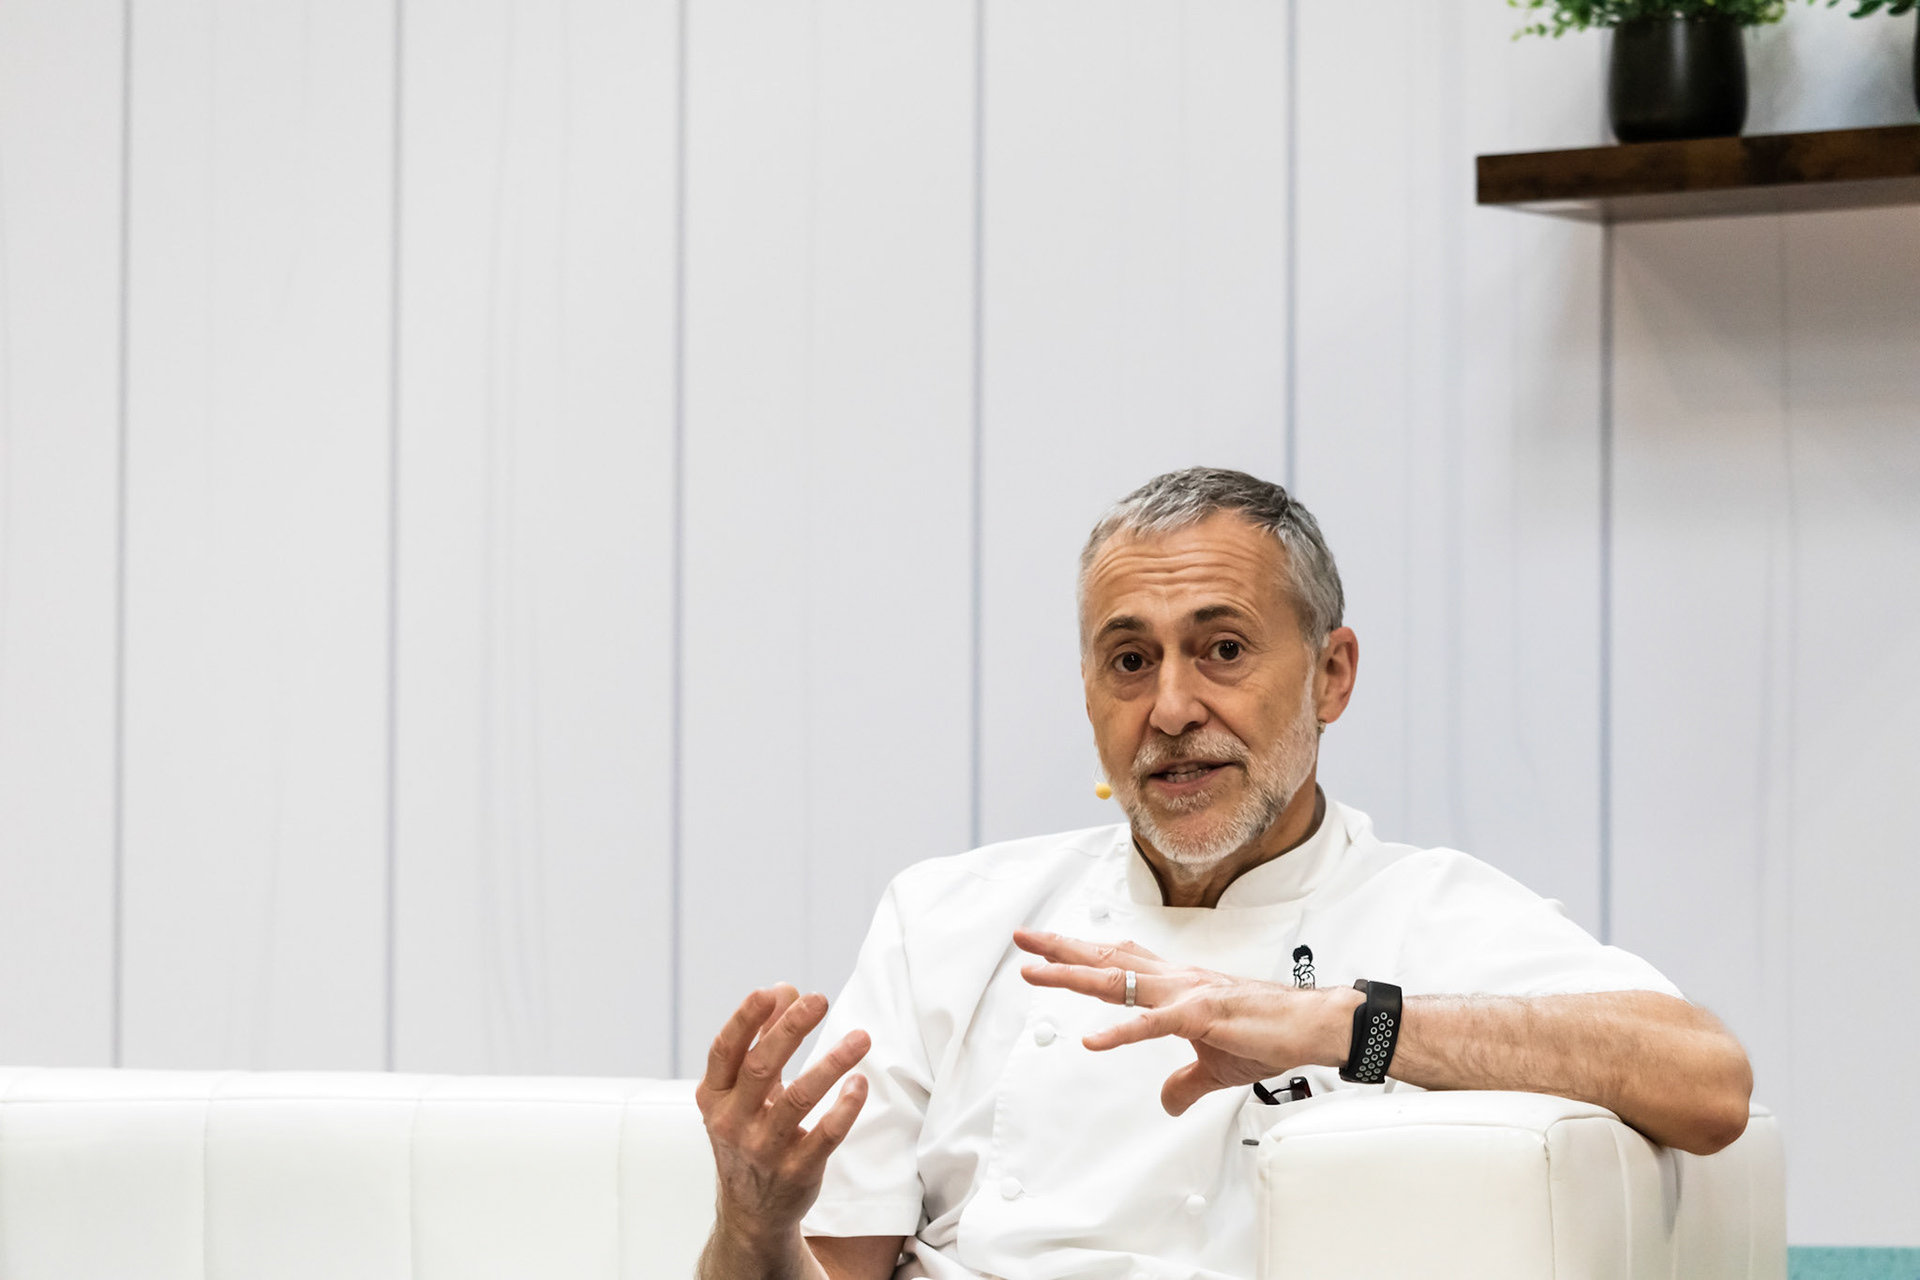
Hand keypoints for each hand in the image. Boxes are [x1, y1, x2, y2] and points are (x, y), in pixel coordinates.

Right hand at [695, 985, 870, 1255]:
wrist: (751, 1212)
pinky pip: (826, 1135)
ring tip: (861, 1038)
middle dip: (790, 1029)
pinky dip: (845, 1107)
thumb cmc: (748, 1134)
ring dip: (831, 1063)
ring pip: (798, 1099)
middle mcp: (733, 1122)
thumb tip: (783, 990)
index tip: (769, 992)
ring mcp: (764, 1149)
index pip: (724, 1051)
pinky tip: (859, 1083)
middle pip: (761, 1067)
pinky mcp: (797, 1171)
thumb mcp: (742, 1091)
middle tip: (820, 1000)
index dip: (744, 1020)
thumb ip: (760, 1038)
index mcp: (714, 1097)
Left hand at [1014, 930, 1358, 1115]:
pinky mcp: (1202, 1016)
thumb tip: (1167, 1101)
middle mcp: (1175, 980)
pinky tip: (1092, 1039)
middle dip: (1061, 949)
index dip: (1081, 952)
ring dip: (1072, 975)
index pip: (1119, 961)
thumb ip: (1185, 1081)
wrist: (1312, 1025)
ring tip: (1035, 973)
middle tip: (1023, 939)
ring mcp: (1186, 994)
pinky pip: (1153, 1024)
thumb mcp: (1216, 1067)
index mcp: (1176, 985)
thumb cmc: (1270, 1033)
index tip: (1048, 947)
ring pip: (1118, 980)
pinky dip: (1121, 1031)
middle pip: (1106, 958)